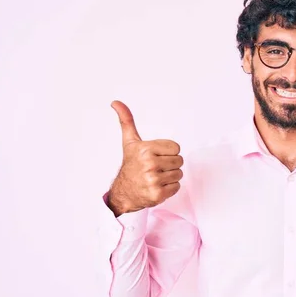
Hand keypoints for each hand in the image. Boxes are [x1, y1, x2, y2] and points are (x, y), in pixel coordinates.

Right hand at [107, 100, 182, 215]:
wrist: (123, 192)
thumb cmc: (130, 165)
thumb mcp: (129, 142)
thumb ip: (127, 121)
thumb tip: (115, 102)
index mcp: (146, 149)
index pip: (176, 148)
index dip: (168, 152)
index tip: (156, 156)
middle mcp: (150, 164)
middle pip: (179, 161)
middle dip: (170, 164)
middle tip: (156, 168)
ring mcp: (154, 180)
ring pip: (179, 174)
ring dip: (170, 177)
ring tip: (156, 177)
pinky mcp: (158, 194)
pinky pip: (177, 187)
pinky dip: (170, 188)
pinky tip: (158, 186)